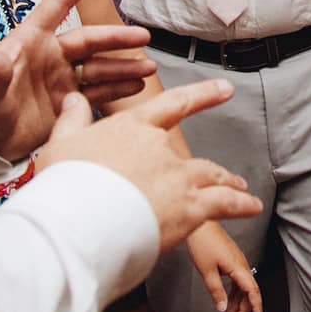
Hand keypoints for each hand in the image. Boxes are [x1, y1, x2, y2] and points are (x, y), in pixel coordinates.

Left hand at [0, 0, 155, 160]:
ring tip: (148, 68)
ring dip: (123, 67)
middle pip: (89, 41)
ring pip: (99, 68)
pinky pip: (98, 94)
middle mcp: (51, 57)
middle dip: (116, 38)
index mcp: (31, 41)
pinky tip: (136, 87)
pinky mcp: (68, 105)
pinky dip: (118, 90)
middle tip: (142, 37)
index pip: (57, 6)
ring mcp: (62, 81)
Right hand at [37, 83, 263, 254]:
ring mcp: (178, 177)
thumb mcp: (60, 144)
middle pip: (194, 155)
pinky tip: (249, 207)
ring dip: (229, 184)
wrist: (77, 222)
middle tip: (226, 175)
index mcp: (133, 128)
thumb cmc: (64, 186)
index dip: (203, 95)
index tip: (224, 89)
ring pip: (213, 176)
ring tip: (240, 190)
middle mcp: (160, 148)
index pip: (175, 104)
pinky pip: (224, 204)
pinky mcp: (189, 208)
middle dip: (212, 168)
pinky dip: (241, 205)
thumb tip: (72, 98)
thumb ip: (72, 120)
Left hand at [187, 222, 263, 311]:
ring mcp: (237, 260)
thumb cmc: (203, 243)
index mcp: (238, 267)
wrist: (200, 224)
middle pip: (249, 290)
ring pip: (243, 285)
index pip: (252, 290)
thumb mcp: (207, 271)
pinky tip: (228, 298)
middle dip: (245, 308)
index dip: (256, 306)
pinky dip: (235, 291)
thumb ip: (216, 291)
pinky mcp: (232, 258)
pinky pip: (238, 279)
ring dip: (239, 301)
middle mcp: (241, 263)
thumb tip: (223, 307)